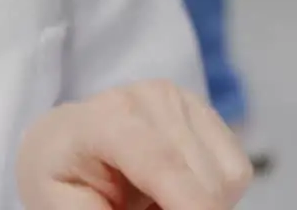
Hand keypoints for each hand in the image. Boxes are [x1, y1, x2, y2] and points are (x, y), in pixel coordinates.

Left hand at [17, 81, 253, 209]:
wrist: (62, 144)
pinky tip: (175, 188)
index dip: (191, 205)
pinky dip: (214, 191)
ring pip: (227, 177)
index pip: (159, 161)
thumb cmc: (59, 180)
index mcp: (100, 121)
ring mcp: (180, 98)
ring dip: (201, 203)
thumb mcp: (63, 209)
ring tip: (154, 201)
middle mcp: (146, 98)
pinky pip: (237, 170)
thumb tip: (162, 206)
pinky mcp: (203, 109)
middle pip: (201, 178)